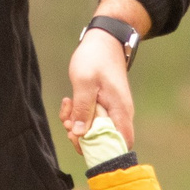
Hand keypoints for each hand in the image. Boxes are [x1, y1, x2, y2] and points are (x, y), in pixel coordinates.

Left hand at [65, 0, 148, 147]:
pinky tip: (69, 102)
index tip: (80, 140)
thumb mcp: (85, 82)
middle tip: (68, 121)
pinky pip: (88, 119)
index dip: (102, 150)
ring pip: (92, 130)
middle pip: (102, 141)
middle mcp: (119, 115)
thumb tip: (80, 134)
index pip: (121, 144)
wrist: (104, 40)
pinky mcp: (101, 106)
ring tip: (68, 106)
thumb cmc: (96, 58)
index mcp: (120, 111)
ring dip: (75, 124)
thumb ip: (83, 109)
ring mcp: (110, 111)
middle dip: (81, 136)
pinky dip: (76, 115)